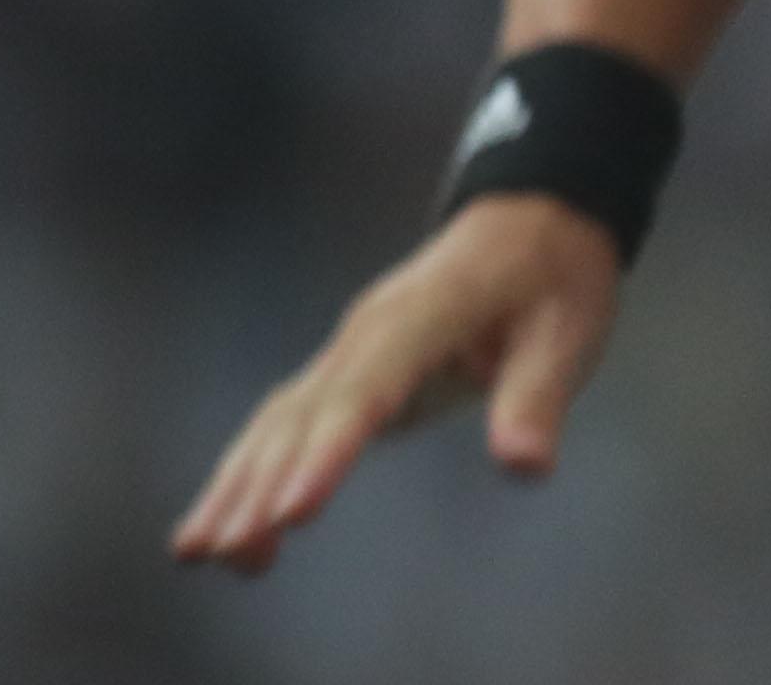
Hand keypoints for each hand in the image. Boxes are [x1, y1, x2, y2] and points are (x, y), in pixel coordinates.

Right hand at [168, 195, 622, 573]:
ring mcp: (351, 346)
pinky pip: (286, 421)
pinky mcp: (346, 368)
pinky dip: (248, 470)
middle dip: (261, 483)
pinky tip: (221, 527)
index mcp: (428, 313)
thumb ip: (538, 396)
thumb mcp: (570, 328)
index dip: (329, 452)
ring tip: (200, 554)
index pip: (369, 388)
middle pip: (306, 411)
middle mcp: (371, 329)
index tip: (294, 513)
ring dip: (236, 484)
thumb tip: (525, 466)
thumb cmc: (556, 275)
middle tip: (227, 552)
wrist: (532, 218)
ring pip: (279, 419)